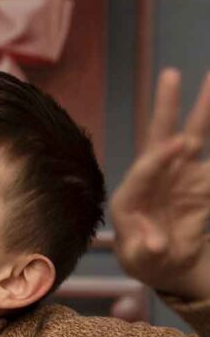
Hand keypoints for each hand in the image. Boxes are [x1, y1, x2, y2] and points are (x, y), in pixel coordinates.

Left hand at [109, 67, 209, 292]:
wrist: (166, 262)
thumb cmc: (143, 258)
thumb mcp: (139, 260)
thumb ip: (144, 251)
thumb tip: (156, 244)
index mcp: (132, 192)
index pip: (144, 169)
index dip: (159, 158)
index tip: (179, 145)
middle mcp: (155, 175)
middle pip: (160, 135)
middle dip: (166, 106)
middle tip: (170, 74)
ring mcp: (180, 173)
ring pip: (194, 135)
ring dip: (203, 108)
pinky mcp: (202, 180)